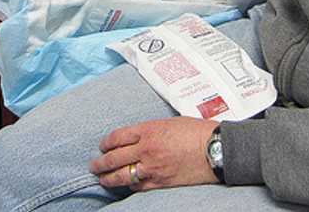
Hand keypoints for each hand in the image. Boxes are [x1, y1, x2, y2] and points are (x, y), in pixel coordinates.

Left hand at [89, 117, 218, 190]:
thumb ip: (151, 129)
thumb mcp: (170, 122)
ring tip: (101, 179)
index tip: (102, 146)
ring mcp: (152, 167)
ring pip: (122, 175)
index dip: (106, 143)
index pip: (117, 137)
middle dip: (100, 163)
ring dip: (108, 178)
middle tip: (93, 165)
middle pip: (114, 157)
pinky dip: (130, 186)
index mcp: (148, 130)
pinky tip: (126, 185)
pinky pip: (138, 186)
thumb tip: (139, 136)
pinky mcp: (161, 182)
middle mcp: (146, 148)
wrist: (215, 149)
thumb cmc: (197, 132)